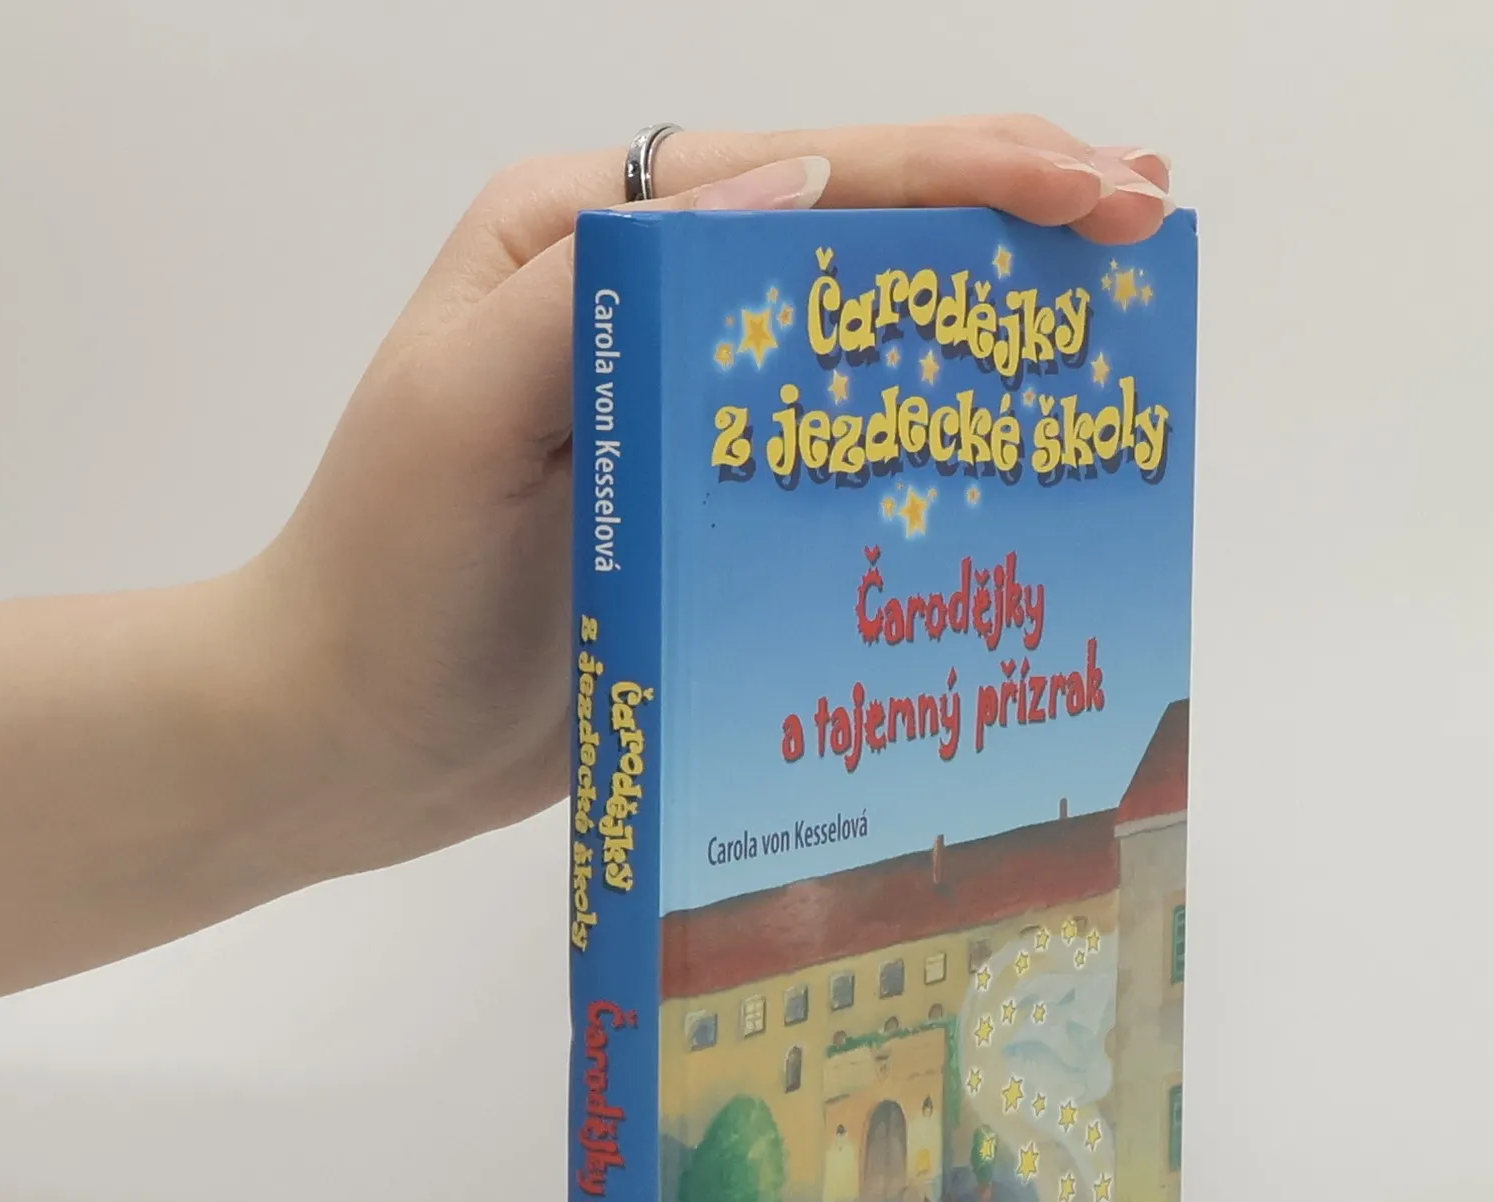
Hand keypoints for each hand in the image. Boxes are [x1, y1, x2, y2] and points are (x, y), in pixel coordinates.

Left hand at [247, 122, 1172, 879]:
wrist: (348, 740)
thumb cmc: (387, 574)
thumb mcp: (461, 405)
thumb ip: (606, 286)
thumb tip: (805, 186)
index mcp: (590, 238)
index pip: (805, 173)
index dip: (963, 169)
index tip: (1096, 190)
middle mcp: (652, 307)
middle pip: (858, 236)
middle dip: (1006, 221)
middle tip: (1145, 226)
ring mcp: (694, 416)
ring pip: (867, 344)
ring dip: (990, 327)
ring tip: (1116, 321)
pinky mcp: (716, 515)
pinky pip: (845, 460)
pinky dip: (935, 448)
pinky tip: (1016, 462)